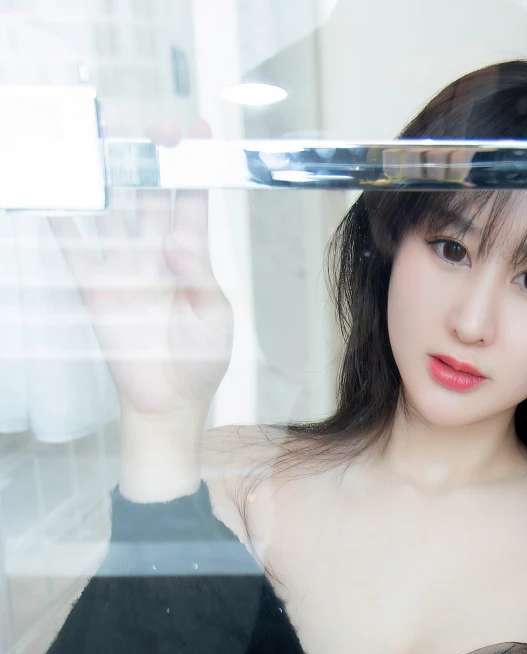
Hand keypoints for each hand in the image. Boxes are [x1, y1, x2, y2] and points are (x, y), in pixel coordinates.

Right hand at [46, 116, 233, 424]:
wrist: (168, 403)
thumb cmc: (201, 361)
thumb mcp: (214, 317)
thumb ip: (199, 275)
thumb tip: (178, 240)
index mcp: (190, 257)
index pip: (190, 203)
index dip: (193, 168)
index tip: (198, 133)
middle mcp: (154, 253)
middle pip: (149, 194)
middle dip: (151, 158)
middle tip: (152, 125)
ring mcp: (123, 266)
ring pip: (113, 210)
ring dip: (110, 175)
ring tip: (107, 138)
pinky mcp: (96, 287)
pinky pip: (76, 248)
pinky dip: (64, 219)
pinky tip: (59, 188)